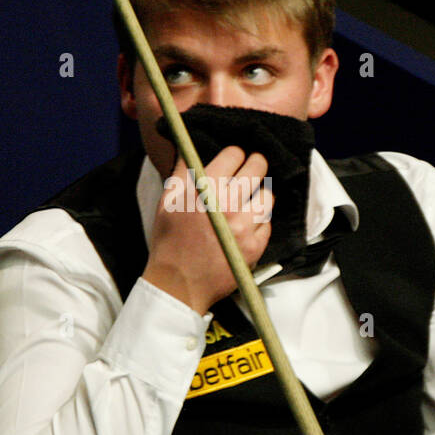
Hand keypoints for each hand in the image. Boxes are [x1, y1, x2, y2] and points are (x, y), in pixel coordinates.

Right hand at [142, 146, 273, 313]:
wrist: (177, 284)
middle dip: (255, 166)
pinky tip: (246, 226)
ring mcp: (243, 227)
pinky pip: (268, 223)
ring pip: (268, 196)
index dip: (236, 155)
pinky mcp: (255, 247)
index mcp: (204, 190)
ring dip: (260, 196)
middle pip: (257, 168)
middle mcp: (226, 205)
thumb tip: (189, 149)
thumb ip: (180, 172)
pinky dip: (260, 223)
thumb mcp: (166, 203)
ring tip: (250, 202)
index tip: (236, 160)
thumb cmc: (170, 242)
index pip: (234, 154)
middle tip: (252, 170)